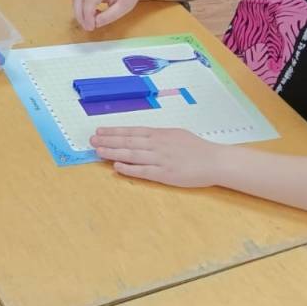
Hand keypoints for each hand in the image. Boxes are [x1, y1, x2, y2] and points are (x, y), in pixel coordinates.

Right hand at [72, 0, 143, 30]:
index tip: (91, 27)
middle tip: (87, 27)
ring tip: (89, 23)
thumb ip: (109, 16)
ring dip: (79, 13)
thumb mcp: (123, 8)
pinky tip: (91, 16)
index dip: (87, 16)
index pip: (89, 1)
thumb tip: (95, 23)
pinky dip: (81, 10)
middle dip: (79, 15)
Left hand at [91, 126, 226, 187]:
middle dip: (108, 141)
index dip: (114, 131)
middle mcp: (157, 144)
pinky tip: (116, 167)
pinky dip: (129, 169)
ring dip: (113, 153)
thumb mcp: (175, 134)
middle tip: (91, 140)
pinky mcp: (165, 174)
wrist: (214, 161)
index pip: (131, 131)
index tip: (99, 131)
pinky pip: (143, 171)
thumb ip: (158, 136)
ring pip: (132, 155)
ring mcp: (160, 159)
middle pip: (128, 141)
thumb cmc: (196, 148)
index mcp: (159, 134)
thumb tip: (141, 136)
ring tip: (98, 152)